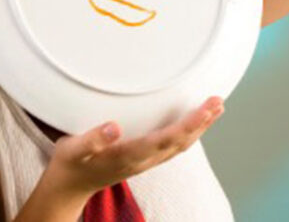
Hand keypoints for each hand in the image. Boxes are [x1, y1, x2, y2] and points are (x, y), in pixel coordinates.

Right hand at [45, 97, 223, 198]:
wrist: (70, 186)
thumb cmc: (71, 163)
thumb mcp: (73, 150)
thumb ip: (91, 140)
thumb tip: (114, 127)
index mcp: (128, 156)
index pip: (165, 140)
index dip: (188, 124)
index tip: (205, 109)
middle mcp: (142, 161)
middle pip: (180, 143)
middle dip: (201, 123)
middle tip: (218, 101)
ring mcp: (144, 162)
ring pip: (179, 146)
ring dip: (198, 128)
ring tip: (214, 109)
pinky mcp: (143, 160)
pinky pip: (172, 147)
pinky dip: (187, 133)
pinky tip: (192, 123)